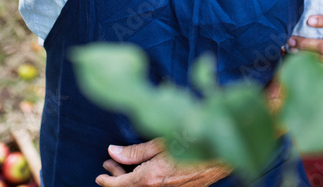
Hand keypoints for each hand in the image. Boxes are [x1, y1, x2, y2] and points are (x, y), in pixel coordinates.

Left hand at [96, 139, 230, 186]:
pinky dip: (147, 181)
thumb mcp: (160, 142)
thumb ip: (135, 150)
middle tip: (110, 166)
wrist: (221, 153)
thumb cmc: (192, 140)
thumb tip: (113, 151)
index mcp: (150, 178)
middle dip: (117, 179)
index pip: (120, 185)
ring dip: (132, 180)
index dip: (108, 181)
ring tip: (125, 166)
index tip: (100, 176)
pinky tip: (146, 168)